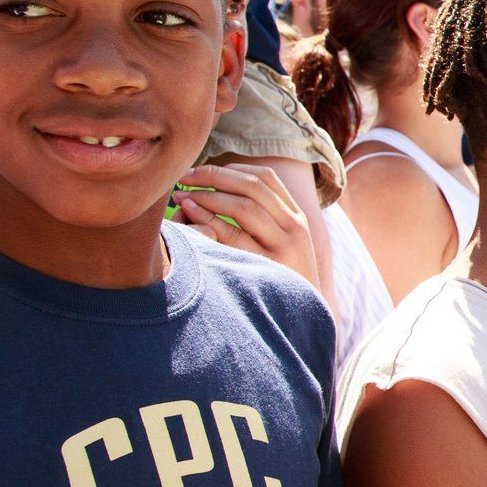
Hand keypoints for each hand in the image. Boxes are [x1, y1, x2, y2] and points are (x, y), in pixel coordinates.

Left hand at [169, 164, 317, 289]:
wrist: (305, 317)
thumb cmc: (283, 280)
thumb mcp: (281, 246)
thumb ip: (263, 221)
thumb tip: (220, 191)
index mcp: (296, 217)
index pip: (266, 177)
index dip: (231, 169)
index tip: (201, 171)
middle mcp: (294, 227)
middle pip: (252, 186)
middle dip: (214, 176)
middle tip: (184, 177)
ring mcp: (284, 246)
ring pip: (244, 207)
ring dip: (207, 196)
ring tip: (181, 197)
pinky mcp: (268, 267)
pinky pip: (233, 237)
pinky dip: (208, 221)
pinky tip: (190, 214)